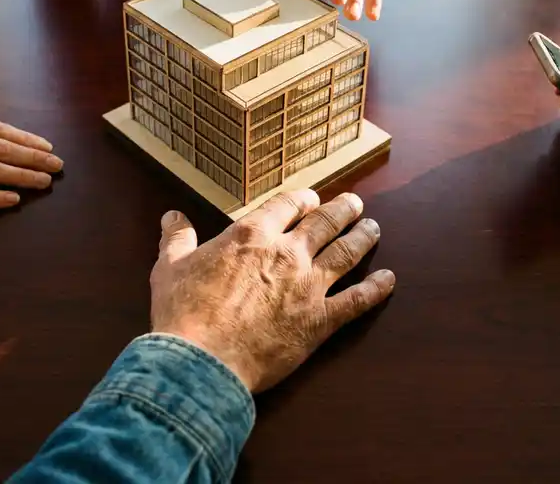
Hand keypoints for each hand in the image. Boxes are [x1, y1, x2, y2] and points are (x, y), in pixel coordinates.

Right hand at [150, 190, 394, 392]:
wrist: (202, 360)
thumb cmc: (184, 313)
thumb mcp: (169, 268)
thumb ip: (176, 238)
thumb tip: (172, 216)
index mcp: (252, 235)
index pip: (287, 204)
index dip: (303, 199)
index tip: (311, 199)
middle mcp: (287, 252)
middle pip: (324, 222)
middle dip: (342, 209)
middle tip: (355, 204)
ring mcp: (308, 285)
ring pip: (346, 252)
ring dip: (363, 237)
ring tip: (373, 229)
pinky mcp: (320, 320)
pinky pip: (357, 300)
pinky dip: (376, 289)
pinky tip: (389, 280)